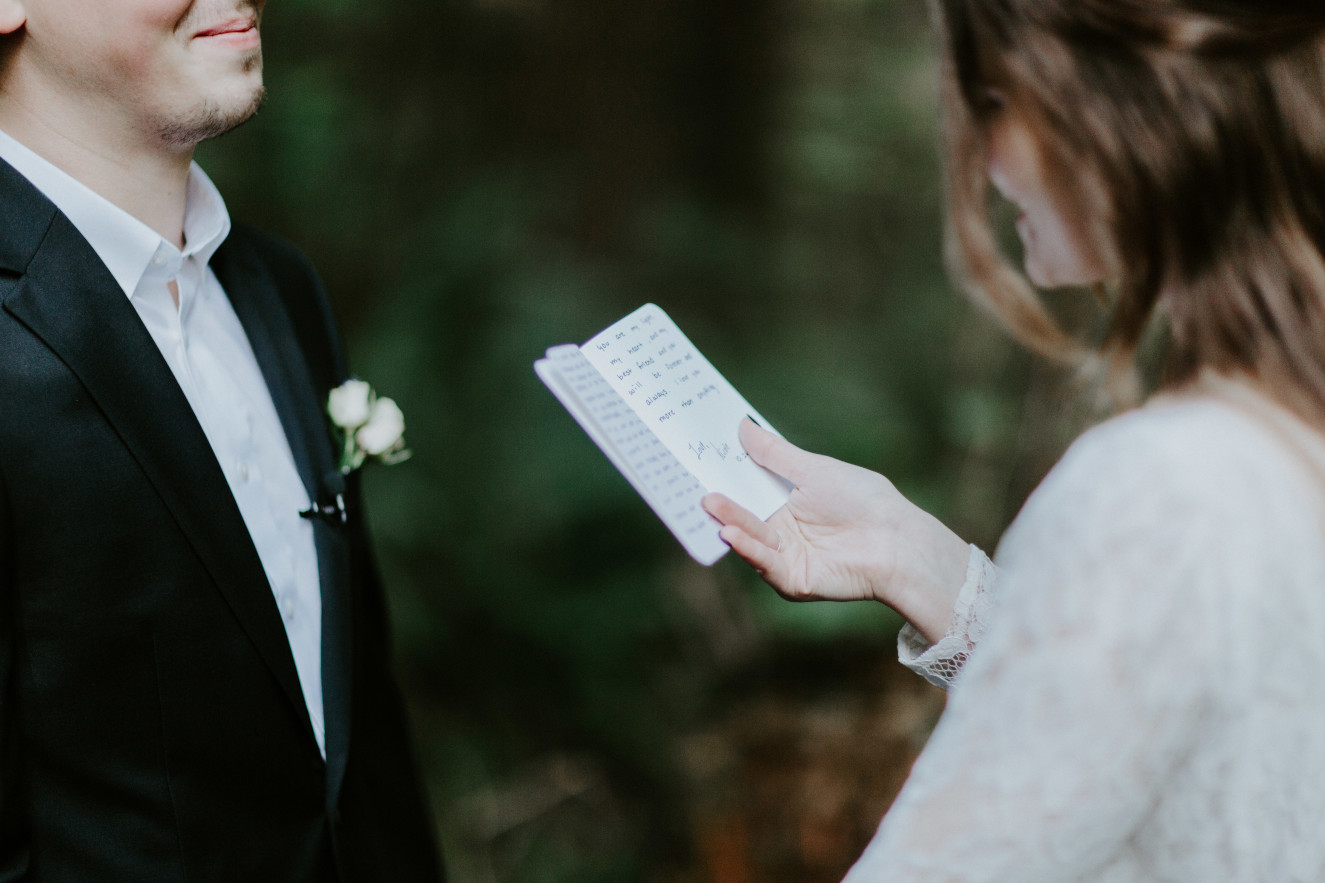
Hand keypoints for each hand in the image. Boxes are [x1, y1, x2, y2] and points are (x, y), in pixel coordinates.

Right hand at [703, 419, 970, 642]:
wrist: (897, 540)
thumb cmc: (862, 500)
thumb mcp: (812, 469)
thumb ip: (774, 453)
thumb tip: (742, 425)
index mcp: (783, 499)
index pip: (744, 485)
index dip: (721, 471)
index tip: (696, 452)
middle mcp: (779, 528)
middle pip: (740, 512)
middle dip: (718, 499)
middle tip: (692, 481)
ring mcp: (783, 555)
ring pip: (748, 536)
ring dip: (729, 520)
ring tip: (709, 502)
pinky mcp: (791, 579)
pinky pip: (764, 562)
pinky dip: (747, 547)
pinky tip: (732, 532)